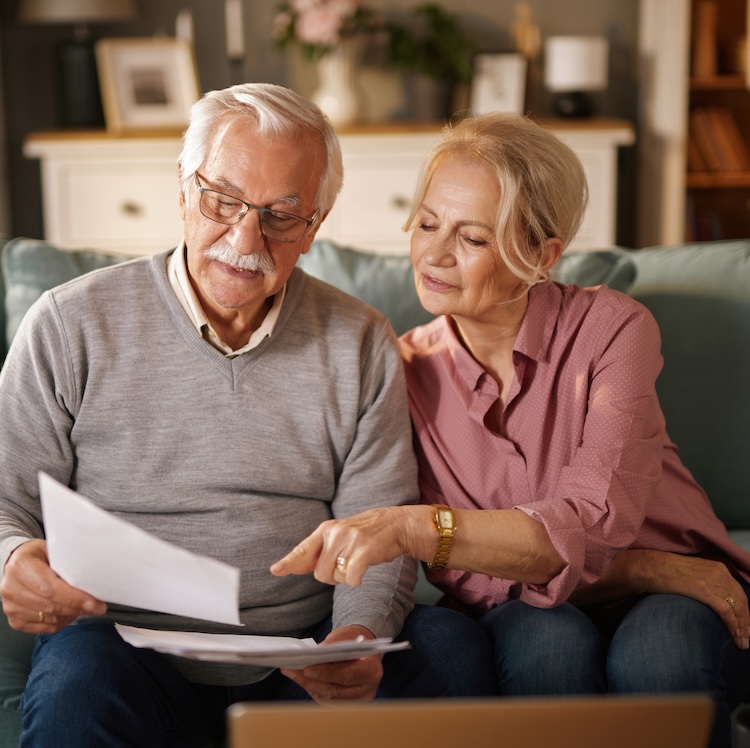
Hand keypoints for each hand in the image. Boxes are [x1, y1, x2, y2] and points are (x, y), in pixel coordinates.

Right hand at [0, 539, 105, 632]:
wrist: (17, 562)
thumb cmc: (38, 555)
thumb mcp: (53, 550)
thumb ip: (68, 563)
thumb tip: (93, 578)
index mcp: (21, 566)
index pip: (49, 588)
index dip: (73, 598)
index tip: (93, 602)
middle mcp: (11, 587)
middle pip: (49, 606)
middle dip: (77, 608)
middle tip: (96, 606)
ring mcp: (11, 606)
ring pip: (48, 619)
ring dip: (70, 615)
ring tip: (84, 607)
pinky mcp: (15, 619)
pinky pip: (42, 628)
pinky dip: (60, 622)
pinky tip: (69, 613)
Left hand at [270, 505, 430, 585]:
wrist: (394, 524)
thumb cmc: (365, 533)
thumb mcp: (339, 536)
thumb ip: (318, 551)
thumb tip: (293, 566)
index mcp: (326, 530)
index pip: (303, 549)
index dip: (289, 562)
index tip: (275, 570)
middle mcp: (335, 533)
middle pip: (320, 573)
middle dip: (333, 576)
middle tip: (347, 562)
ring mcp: (350, 541)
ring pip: (335, 578)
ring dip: (346, 577)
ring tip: (357, 561)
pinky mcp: (364, 551)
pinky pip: (351, 579)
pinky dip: (356, 580)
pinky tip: (363, 569)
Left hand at [280, 625, 382, 701]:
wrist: (364, 651)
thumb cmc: (354, 641)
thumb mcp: (346, 637)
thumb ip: (332, 647)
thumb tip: (312, 655)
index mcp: (371, 670)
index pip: (348, 674)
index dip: (327, 673)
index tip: (307, 668)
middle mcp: (366, 690)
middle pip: (334, 690)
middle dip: (310, 681)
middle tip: (291, 670)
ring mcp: (356, 701)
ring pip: (327, 697)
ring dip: (307, 685)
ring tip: (290, 671)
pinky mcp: (346, 705)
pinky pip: (325, 700)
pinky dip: (312, 688)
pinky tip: (299, 678)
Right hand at [573, 550, 749, 648]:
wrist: (647, 567)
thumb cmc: (663, 572)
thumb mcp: (690, 574)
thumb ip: (704, 583)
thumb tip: (712, 601)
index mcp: (716, 567)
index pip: (739, 592)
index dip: (744, 612)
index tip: (745, 626)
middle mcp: (719, 572)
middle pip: (742, 600)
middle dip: (746, 622)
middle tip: (745, 639)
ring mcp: (712, 580)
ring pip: (738, 608)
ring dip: (742, 628)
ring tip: (741, 643)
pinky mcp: (704, 590)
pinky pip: (727, 611)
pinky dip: (734, 626)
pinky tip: (734, 636)